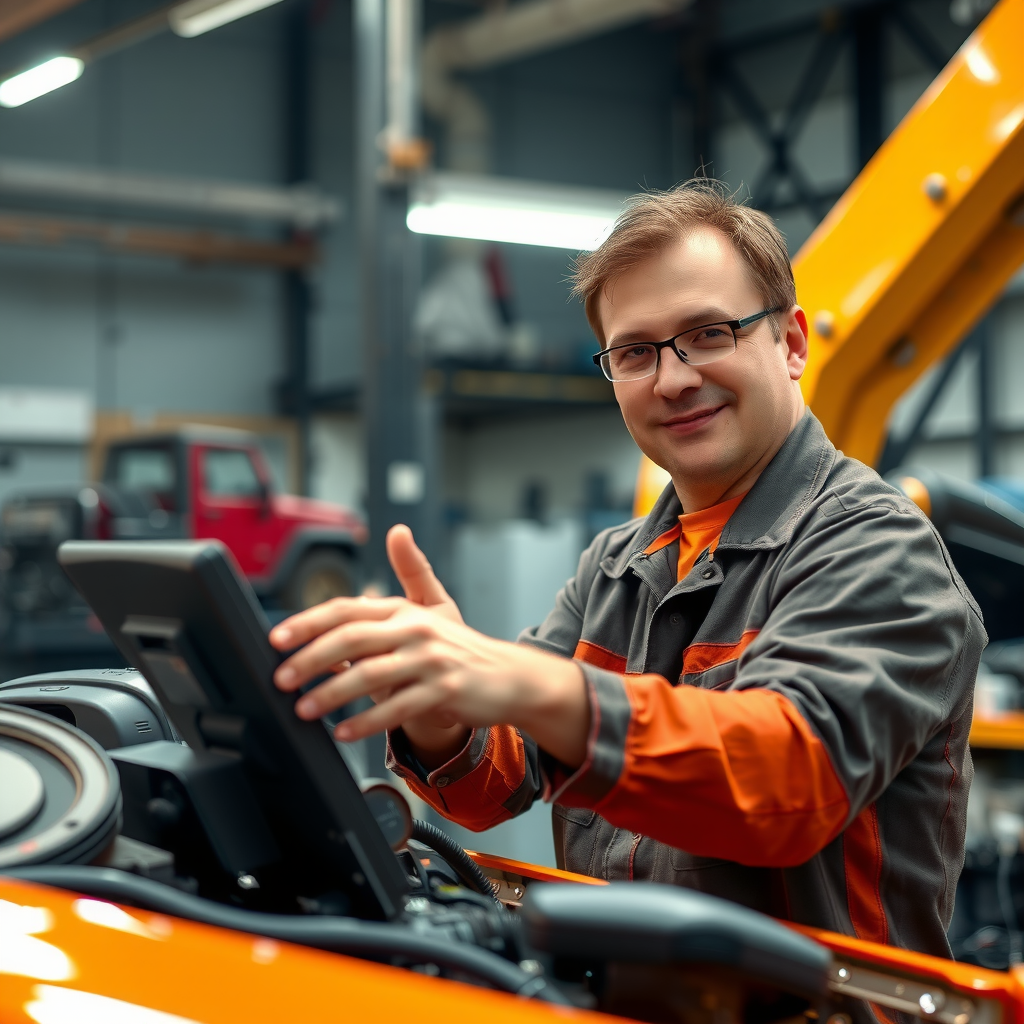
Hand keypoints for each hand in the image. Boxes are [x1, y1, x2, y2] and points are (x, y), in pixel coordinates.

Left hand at [269, 525, 588, 768]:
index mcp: (404, 610)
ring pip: (370, 676)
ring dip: (331, 694)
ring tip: (304, 709)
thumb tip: (395, 531)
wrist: (508, 677)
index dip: (309, 622)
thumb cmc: (459, 647)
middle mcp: (416, 629)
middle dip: (310, 659)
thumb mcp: (434, 606)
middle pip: (352, 639)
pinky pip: (398, 708)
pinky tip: (343, 731)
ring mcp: (431, 660)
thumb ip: (410, 573)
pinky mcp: (445, 690)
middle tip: (281, 678)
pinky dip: (367, 722)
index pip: (347, 610)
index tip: (277, 639)